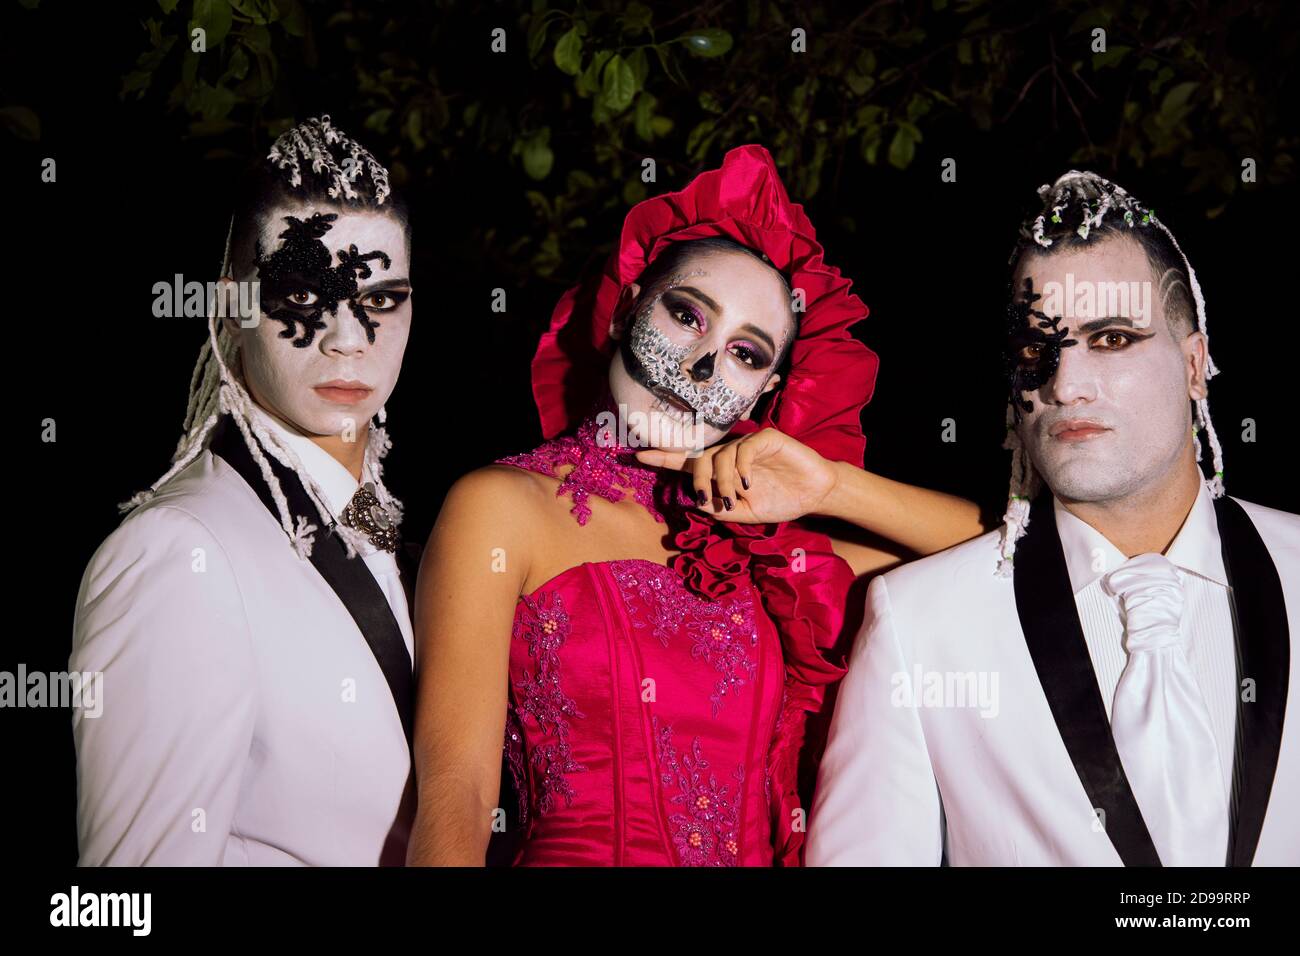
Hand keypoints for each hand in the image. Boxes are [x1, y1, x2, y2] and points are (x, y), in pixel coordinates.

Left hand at [635, 427, 839, 522]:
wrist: (814, 494)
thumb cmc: (780, 500)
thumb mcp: (746, 513)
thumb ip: (721, 508)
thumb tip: (697, 502)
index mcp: (722, 471)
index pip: (687, 462)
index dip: (663, 459)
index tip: (638, 456)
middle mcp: (730, 454)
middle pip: (700, 460)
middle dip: (699, 482)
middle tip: (708, 500)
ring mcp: (748, 444)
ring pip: (720, 456)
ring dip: (723, 481)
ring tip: (736, 499)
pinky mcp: (766, 438)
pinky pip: (744, 449)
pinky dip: (741, 468)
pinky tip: (748, 484)